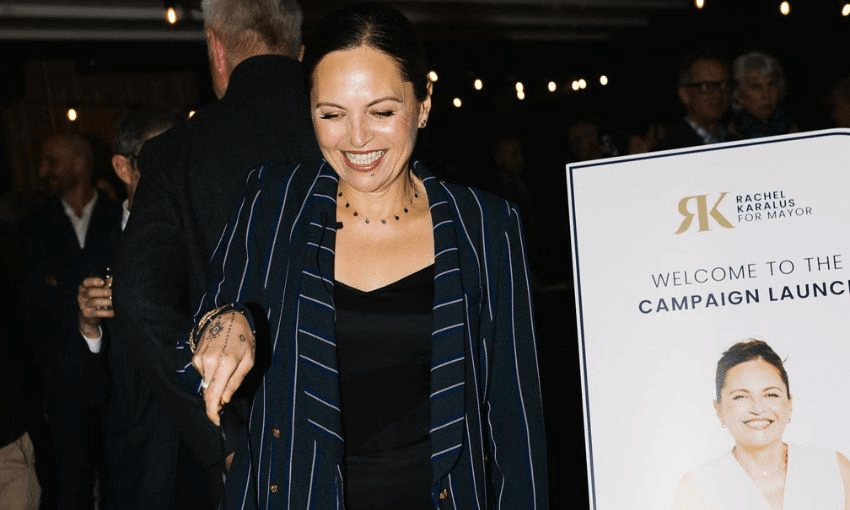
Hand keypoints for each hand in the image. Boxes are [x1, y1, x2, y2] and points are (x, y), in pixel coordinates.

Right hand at [78, 276, 113, 337]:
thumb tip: (112, 279)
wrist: (91, 315)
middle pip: (90, 292)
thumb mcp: (99, 290)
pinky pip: (96, 313)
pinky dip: (106, 313)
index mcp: (84, 287)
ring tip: (115, 302)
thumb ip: (105, 284)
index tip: (102, 282)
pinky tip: (113, 312)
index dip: (93, 281)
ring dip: (106, 302)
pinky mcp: (86, 314)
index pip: (85, 282)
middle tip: (113, 293)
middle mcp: (81, 296)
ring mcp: (83, 305)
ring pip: (94, 302)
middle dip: (103, 292)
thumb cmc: (97, 298)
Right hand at [192, 311, 254, 425]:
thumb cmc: (244, 339)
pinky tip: (219, 360)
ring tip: (228, 366)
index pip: (213, 395)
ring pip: (206, 383)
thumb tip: (225, 400)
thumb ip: (236, 382)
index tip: (217, 421)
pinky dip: (211, 373)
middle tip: (228, 397)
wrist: (229, 317)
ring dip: (215, 383)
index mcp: (225, 364)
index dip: (213, 412)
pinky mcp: (195, 356)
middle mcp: (208, 362)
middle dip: (217, 399)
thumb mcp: (249, 361)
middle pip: (208, 392)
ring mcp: (199, 358)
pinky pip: (202, 373)